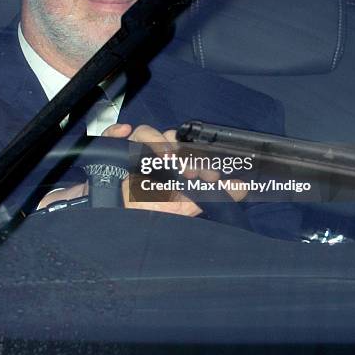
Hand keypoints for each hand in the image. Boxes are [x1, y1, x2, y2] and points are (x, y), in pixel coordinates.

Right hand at [103, 123, 248, 203]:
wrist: (120, 222)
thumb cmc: (152, 212)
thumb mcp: (187, 206)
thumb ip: (213, 196)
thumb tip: (243, 187)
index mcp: (173, 164)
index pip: (187, 148)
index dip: (199, 156)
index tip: (210, 175)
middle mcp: (154, 155)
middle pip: (167, 136)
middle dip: (180, 147)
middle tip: (190, 169)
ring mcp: (133, 153)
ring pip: (144, 133)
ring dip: (157, 141)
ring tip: (166, 158)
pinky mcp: (112, 155)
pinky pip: (111, 136)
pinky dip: (117, 132)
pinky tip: (125, 133)